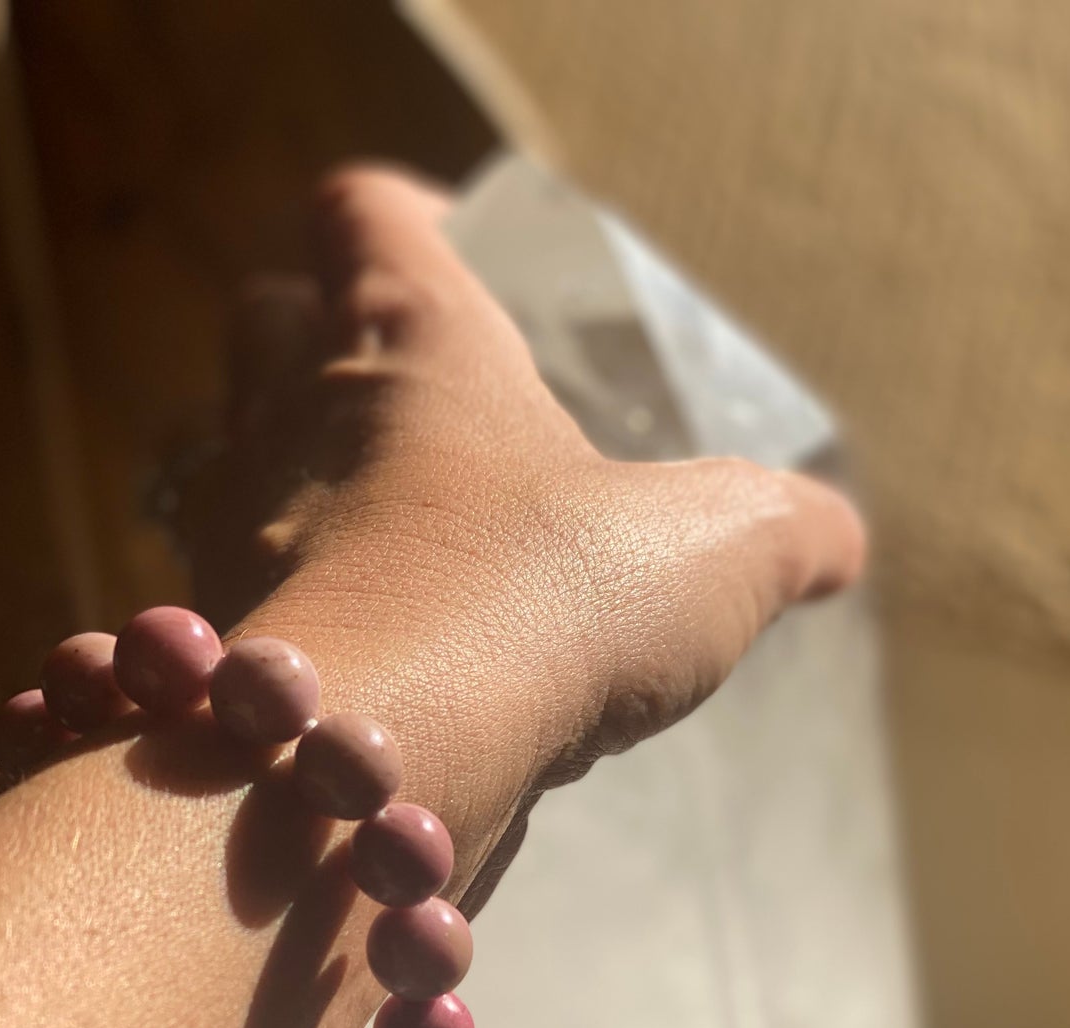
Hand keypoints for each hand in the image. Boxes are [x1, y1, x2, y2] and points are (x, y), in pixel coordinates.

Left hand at [190, 165, 865, 907]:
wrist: (382, 772)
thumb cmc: (539, 605)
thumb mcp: (714, 551)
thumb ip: (788, 531)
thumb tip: (837, 540)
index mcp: (406, 343)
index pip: (365, 214)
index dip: (408, 219)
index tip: (452, 246)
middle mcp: (292, 419)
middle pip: (270, 320)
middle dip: (328, 338)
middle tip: (420, 393)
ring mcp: (239, 533)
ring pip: (233, 460)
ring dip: (302, 477)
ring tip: (399, 525)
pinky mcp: (233, 650)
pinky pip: (248, 589)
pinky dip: (304, 600)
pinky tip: (384, 647)